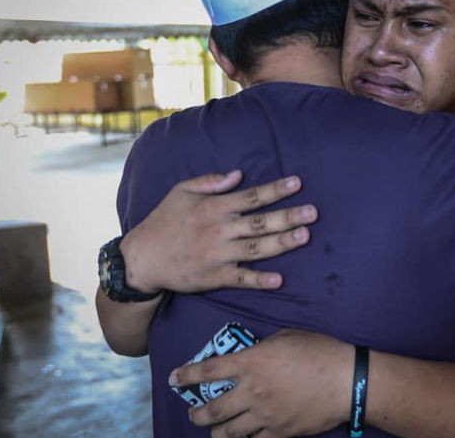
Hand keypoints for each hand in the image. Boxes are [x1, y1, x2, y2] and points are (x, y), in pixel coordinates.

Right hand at [122, 170, 317, 294]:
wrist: (142, 259)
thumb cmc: (163, 221)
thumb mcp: (180, 192)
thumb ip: (209, 181)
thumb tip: (238, 174)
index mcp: (213, 207)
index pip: (251, 196)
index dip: (275, 190)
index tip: (297, 183)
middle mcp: (219, 229)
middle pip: (259, 222)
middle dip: (288, 216)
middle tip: (313, 212)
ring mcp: (218, 254)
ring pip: (256, 248)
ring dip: (281, 243)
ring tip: (305, 236)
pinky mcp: (214, 277)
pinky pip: (241, 279)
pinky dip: (259, 280)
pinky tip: (279, 279)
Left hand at [170, 329, 352, 437]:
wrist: (347, 380)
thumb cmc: (320, 350)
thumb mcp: (286, 337)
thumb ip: (263, 348)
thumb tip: (252, 356)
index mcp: (251, 363)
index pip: (208, 370)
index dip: (186, 375)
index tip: (173, 378)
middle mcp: (252, 391)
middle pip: (211, 409)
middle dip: (196, 413)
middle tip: (194, 412)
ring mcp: (264, 415)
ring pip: (227, 432)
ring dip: (216, 431)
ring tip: (215, 429)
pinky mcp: (279, 432)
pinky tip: (244, 437)